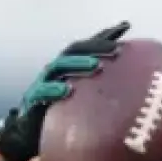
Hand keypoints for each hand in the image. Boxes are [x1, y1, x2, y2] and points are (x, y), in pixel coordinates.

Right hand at [0, 21, 130, 160]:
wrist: (29, 133)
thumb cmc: (61, 111)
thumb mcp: (84, 97)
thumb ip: (101, 86)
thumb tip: (132, 83)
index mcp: (68, 66)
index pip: (87, 45)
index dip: (104, 35)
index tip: (125, 27)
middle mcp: (55, 70)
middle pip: (74, 51)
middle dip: (95, 48)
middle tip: (116, 51)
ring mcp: (43, 83)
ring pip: (59, 67)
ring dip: (78, 64)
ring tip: (96, 66)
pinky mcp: (33, 100)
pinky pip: (42, 93)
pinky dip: (53, 90)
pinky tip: (66, 91)